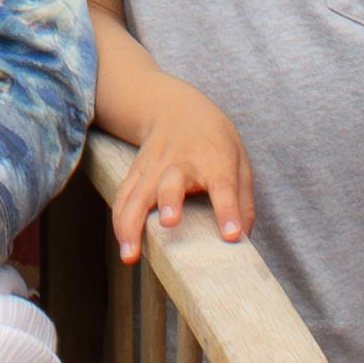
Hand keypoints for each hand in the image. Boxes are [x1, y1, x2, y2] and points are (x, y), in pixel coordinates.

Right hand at [109, 88, 253, 259]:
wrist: (177, 108)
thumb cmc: (214, 142)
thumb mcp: (239, 162)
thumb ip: (243, 201)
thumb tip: (241, 240)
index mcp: (216, 162)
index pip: (224, 187)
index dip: (228, 211)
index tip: (231, 235)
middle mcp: (182, 163)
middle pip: (172, 183)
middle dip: (169, 201)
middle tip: (169, 222)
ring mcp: (154, 167)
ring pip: (139, 194)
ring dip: (132, 223)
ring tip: (130, 254)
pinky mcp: (136, 172)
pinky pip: (124, 197)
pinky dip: (120, 220)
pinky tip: (123, 243)